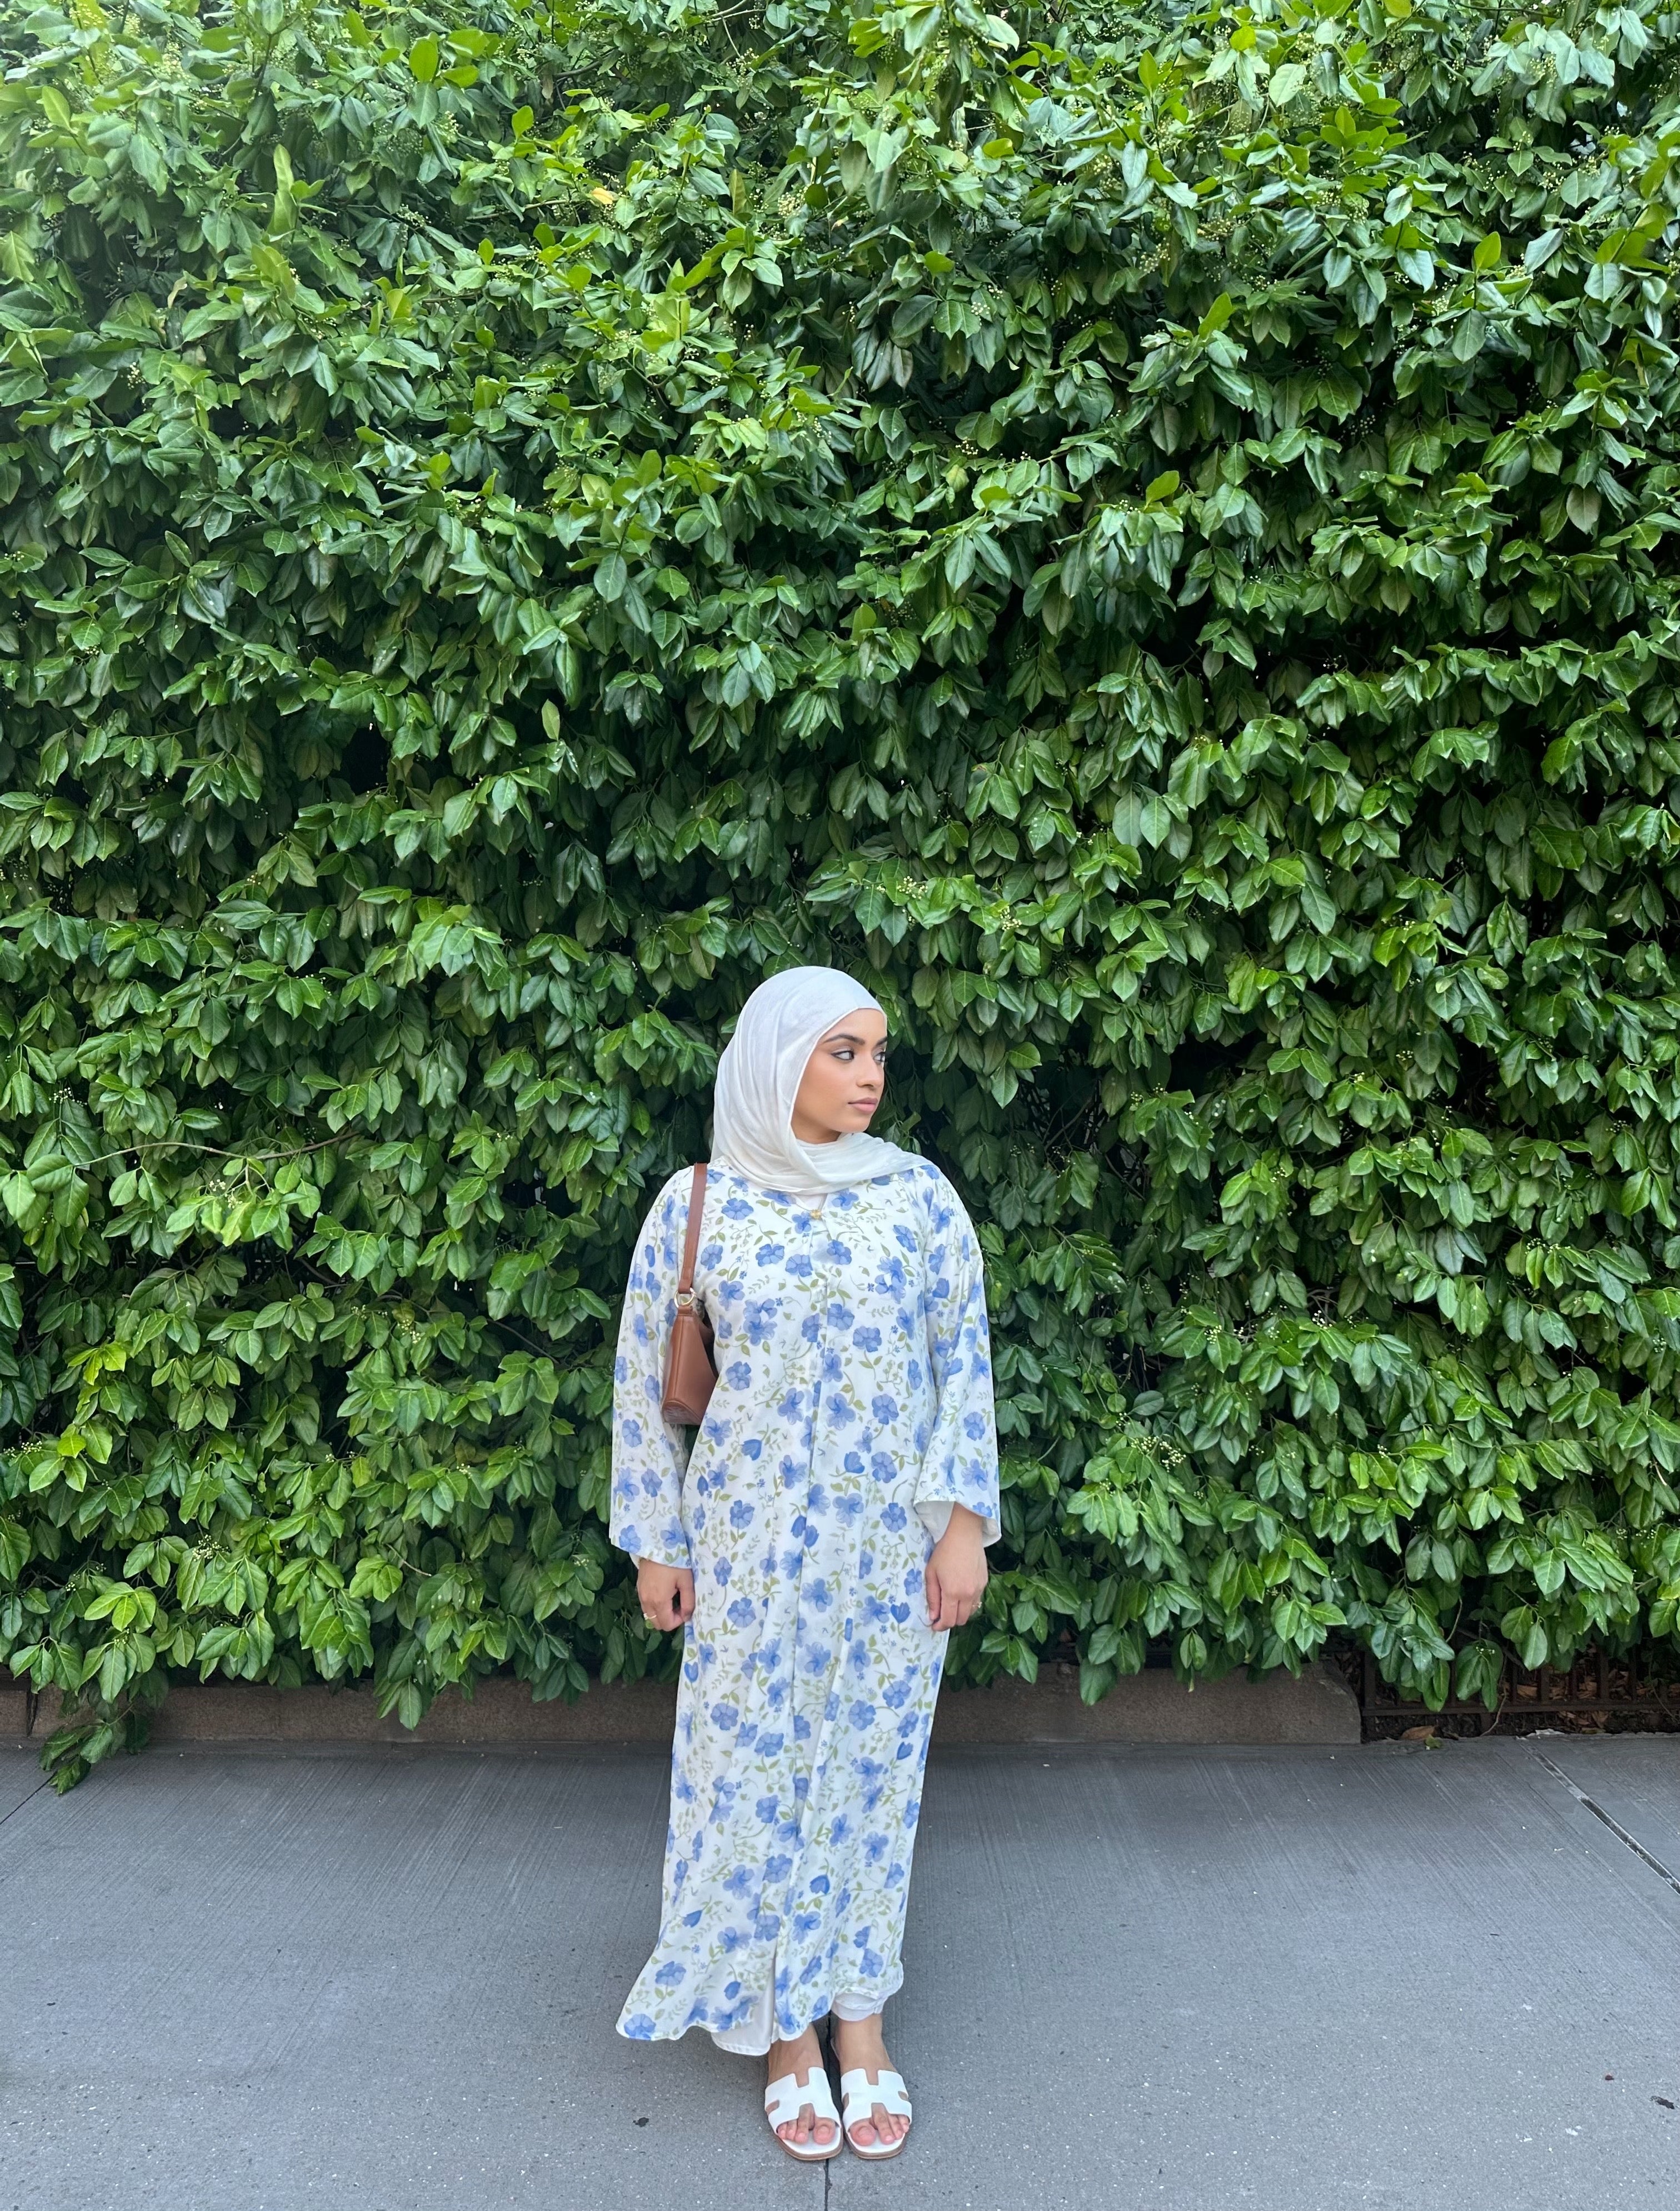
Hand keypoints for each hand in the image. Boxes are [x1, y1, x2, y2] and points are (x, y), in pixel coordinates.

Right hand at [636, 1559, 694, 1631]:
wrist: (656, 1544)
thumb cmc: (674, 1562)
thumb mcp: (686, 1581)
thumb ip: (688, 1602)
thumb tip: (687, 1616)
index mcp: (659, 1601)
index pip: (667, 1625)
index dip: (679, 1621)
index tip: (685, 1609)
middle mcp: (647, 1601)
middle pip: (657, 1623)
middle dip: (669, 1619)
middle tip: (679, 1605)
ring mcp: (640, 1594)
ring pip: (650, 1615)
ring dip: (661, 1613)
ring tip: (672, 1598)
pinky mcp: (638, 1587)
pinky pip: (646, 1605)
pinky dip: (654, 1605)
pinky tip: (663, 1592)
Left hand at [925, 1507, 987, 1631]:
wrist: (964, 1535)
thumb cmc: (944, 1552)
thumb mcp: (931, 1573)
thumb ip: (932, 1597)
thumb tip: (933, 1616)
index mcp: (953, 1593)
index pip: (949, 1620)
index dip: (940, 1626)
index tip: (934, 1625)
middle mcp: (968, 1594)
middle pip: (961, 1620)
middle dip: (950, 1621)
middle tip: (941, 1615)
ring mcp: (979, 1589)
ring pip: (970, 1612)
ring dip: (960, 1613)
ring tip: (951, 1604)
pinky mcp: (985, 1582)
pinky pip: (977, 1600)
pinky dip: (968, 1603)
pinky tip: (960, 1592)